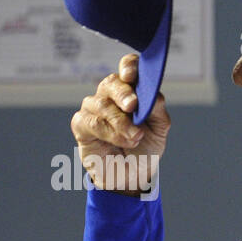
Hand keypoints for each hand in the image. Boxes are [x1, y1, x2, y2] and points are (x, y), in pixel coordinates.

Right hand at [70, 53, 170, 194]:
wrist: (132, 174)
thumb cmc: (145, 147)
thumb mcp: (159, 130)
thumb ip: (157, 110)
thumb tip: (155, 95)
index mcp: (132, 90)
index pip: (128, 67)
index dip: (129, 66)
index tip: (132, 76)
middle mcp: (111, 94)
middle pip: (112, 83)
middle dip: (123, 93)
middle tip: (133, 106)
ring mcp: (94, 108)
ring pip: (102, 104)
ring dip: (121, 122)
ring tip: (135, 137)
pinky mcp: (81, 124)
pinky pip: (92, 122)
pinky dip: (109, 133)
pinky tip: (122, 141)